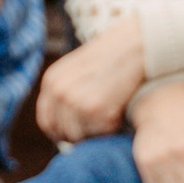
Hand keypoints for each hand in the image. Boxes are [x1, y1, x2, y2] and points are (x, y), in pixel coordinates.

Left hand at [38, 11, 147, 140]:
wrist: (135, 45)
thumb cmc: (112, 58)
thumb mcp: (77, 69)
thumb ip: (65, 92)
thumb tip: (59, 129)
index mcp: (52, 81)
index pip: (47, 121)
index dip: (61, 133)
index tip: (76, 136)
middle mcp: (59, 91)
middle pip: (62, 132)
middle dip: (80, 135)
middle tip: (99, 127)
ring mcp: (76, 101)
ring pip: (80, 137)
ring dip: (96, 132)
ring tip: (111, 116)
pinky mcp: (96, 109)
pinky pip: (101, 133)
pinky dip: (112, 129)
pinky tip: (120, 112)